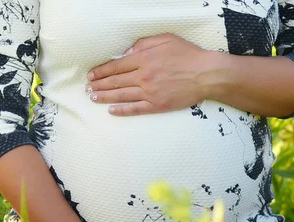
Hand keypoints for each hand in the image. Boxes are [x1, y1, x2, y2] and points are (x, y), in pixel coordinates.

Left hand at [85, 33, 220, 115]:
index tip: (91, 75)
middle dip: (98, 85)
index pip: (116, 66)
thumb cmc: (188, 54)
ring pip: (121, 95)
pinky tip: (111, 110)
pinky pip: (135, 109)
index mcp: (144, 59)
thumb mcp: (165, 39)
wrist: (206, 74)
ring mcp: (149, 92)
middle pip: (115, 82)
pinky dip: (121, 110)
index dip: (101, 71)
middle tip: (87, 88)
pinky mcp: (157, 105)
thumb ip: (143, 44)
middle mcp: (143, 76)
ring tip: (93, 98)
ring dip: (104, 97)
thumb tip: (126, 53)